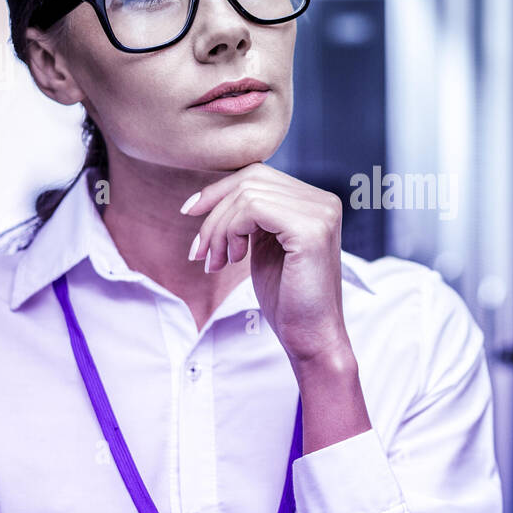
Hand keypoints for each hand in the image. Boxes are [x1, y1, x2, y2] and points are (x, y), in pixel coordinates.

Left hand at [181, 163, 352, 367]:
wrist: (311, 338)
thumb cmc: (287, 298)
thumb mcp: (264, 245)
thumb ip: (252, 216)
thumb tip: (213, 192)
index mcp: (315, 202)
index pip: (258, 174)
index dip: (218, 190)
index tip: (189, 213)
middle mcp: (323, 201)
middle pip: (250, 180)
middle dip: (214, 213)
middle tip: (202, 252)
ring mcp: (320, 213)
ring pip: (247, 195)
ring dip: (219, 229)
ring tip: (217, 262)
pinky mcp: (311, 230)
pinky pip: (253, 209)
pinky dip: (231, 232)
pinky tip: (234, 259)